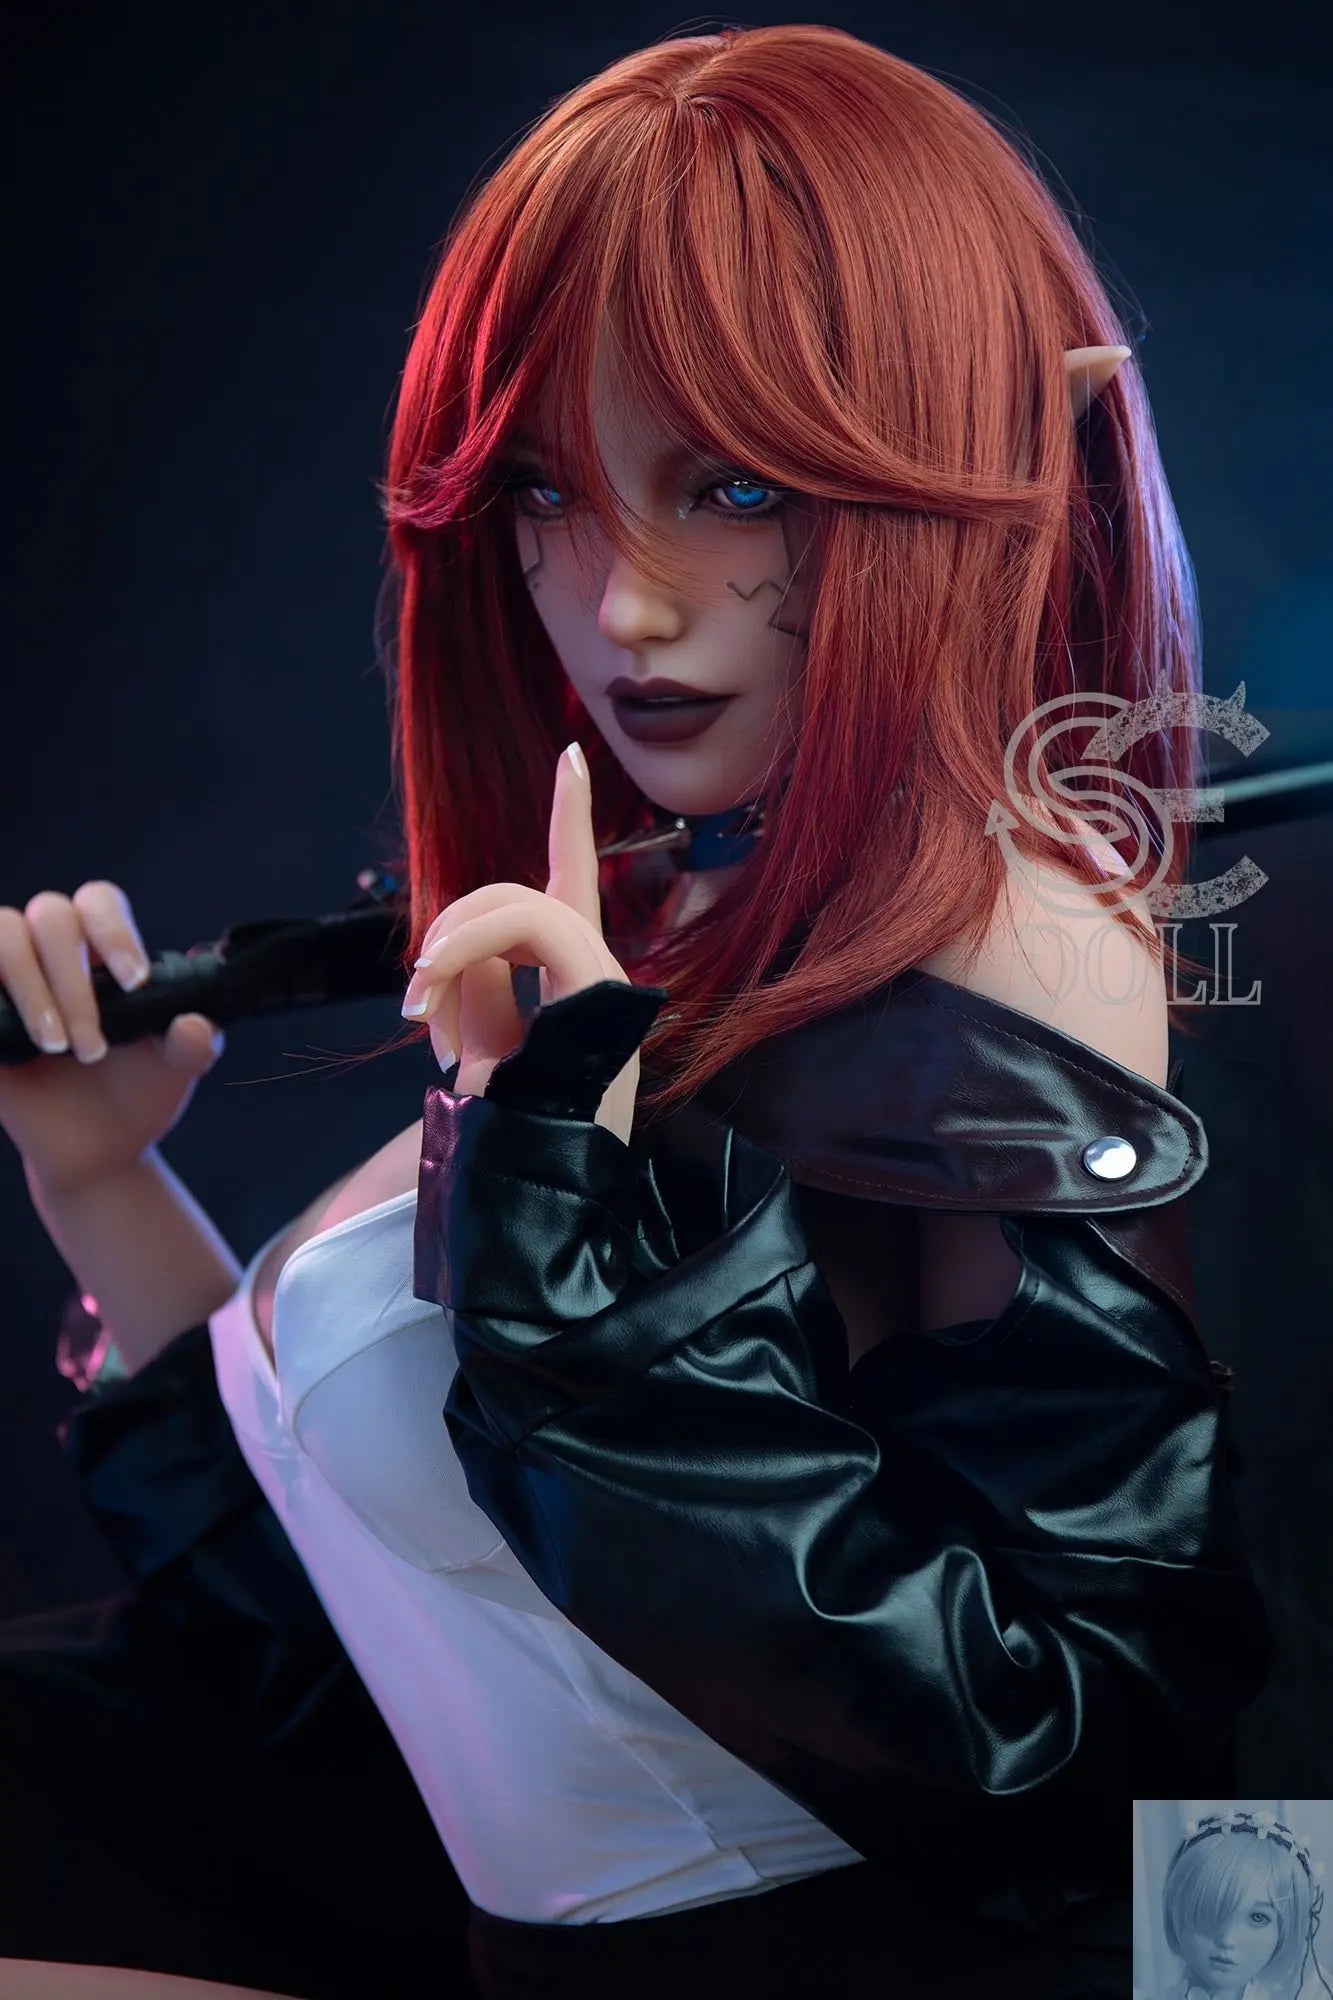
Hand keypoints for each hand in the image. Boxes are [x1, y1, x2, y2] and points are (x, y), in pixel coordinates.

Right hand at [0, 881, 224, 1194]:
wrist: (98, 1152)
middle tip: (94, 1048)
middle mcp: (50, 953)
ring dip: (32, 988)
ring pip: (5, 933)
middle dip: (74, 982)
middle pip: (51, 915)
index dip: (114, 932)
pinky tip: (15, 1041)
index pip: (99, 902)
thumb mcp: (176, 1070)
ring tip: (56, 1046)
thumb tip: (193, 1023)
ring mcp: (6, 979)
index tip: (135, 983)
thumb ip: (194, 1044)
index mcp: (102, 952)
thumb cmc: (138, 1096)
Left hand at [401, 743, 640, 1142]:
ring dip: (452, 949)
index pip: (572, 887)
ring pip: (519, 905)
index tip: (573, 756)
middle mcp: (602, 977)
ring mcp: (606, 983)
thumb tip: (453, 955)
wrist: (530, 1202)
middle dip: (451, 932)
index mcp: (578, 987)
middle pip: (518, 894)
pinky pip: (527, 926)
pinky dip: (466, 951)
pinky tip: (435, 995)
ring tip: (427, 1019)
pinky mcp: (599, 989)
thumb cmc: (505, 1145)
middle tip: (418, 1008)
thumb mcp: (483, 1056)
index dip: (571, 820)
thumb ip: (477, 995)